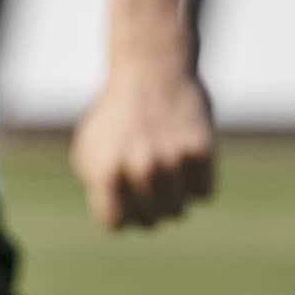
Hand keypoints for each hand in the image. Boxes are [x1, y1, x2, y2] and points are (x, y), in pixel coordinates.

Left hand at [69, 59, 214, 229]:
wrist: (153, 70)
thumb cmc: (118, 115)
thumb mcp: (90, 151)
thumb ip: (100, 190)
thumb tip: (123, 219)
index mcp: (106, 172)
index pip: (117, 224)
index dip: (122, 213)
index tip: (125, 195)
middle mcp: (139, 169)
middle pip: (152, 221)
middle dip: (150, 207)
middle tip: (149, 183)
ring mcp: (172, 160)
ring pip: (180, 210)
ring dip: (175, 197)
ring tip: (167, 171)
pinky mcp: (201, 150)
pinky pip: (204, 193)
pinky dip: (198, 181)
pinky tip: (188, 158)